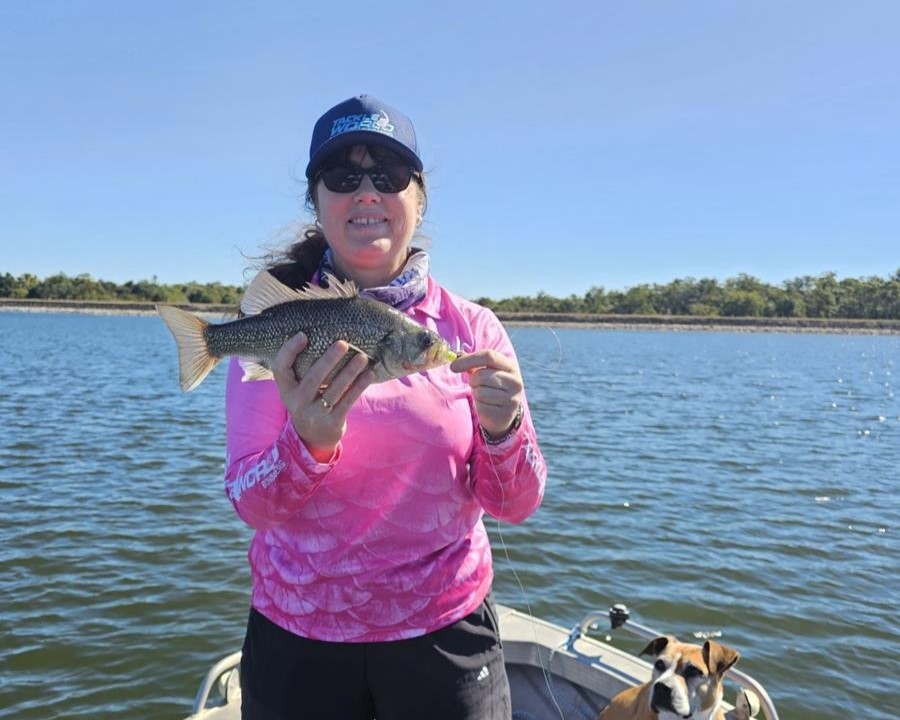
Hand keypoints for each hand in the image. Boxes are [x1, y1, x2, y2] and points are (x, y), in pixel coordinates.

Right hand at [270, 332, 375, 461]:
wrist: (313, 436)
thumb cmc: (308, 401)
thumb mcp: (298, 388)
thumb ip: (302, 368)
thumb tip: (324, 334)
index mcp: (286, 389)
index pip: (280, 367)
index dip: (289, 350)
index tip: (303, 335)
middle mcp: (297, 401)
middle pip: (313, 377)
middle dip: (329, 359)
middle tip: (343, 343)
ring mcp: (314, 413)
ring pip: (335, 389)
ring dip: (350, 371)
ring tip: (362, 357)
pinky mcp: (332, 421)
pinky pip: (348, 401)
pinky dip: (359, 386)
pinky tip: (369, 373)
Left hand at [450, 350, 522, 439]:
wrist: (504, 412)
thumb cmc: (492, 387)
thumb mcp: (487, 372)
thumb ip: (473, 363)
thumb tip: (456, 357)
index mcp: (510, 367)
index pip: (489, 356)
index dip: (469, 360)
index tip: (453, 366)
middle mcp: (515, 382)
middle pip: (481, 375)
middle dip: (472, 380)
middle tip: (476, 384)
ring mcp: (512, 399)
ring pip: (480, 392)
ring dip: (476, 394)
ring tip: (484, 395)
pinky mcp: (505, 414)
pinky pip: (481, 407)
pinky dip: (479, 406)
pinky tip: (487, 405)